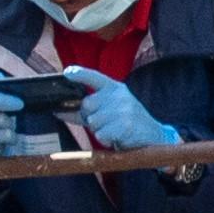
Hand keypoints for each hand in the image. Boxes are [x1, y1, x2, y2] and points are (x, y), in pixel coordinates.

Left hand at [64, 67, 180, 152]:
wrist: (154, 136)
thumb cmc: (127, 122)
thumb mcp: (111, 109)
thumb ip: (87, 109)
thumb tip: (59, 111)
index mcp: (115, 88)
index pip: (94, 77)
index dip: (80, 74)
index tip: (67, 72)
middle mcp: (119, 95)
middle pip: (87, 105)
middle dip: (91, 117)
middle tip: (107, 122)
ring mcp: (123, 109)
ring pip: (93, 122)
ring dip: (100, 131)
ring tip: (115, 130)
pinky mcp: (125, 124)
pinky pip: (101, 135)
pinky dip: (107, 140)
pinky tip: (118, 137)